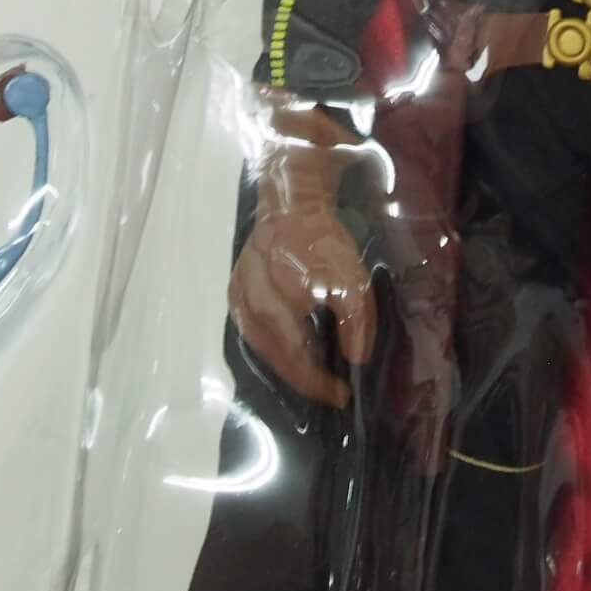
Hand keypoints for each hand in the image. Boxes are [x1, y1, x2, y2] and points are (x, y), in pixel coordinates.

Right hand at [227, 104, 377, 408]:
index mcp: (286, 279)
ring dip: (287, 368)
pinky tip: (290, 360)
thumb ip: (355, 316)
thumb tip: (355, 358)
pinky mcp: (234, 289)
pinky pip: (250, 331)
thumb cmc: (324, 236)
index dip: (319, 375)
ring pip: (260, 343)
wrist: (289, 196)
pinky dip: (270, 350)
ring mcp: (241, 288)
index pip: (301, 341)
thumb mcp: (352, 271)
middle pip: (277, 348)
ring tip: (313, 381)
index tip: (343, 392)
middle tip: (331, 394)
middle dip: (305, 377)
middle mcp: (257, 286)